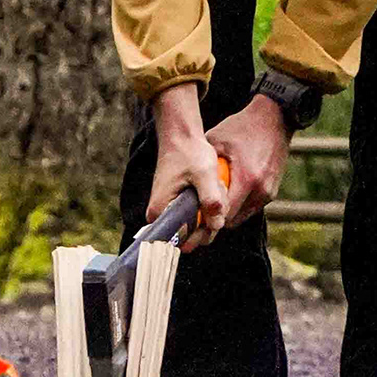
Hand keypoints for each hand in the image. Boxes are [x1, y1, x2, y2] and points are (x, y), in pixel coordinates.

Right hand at [147, 84, 229, 247]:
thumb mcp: (204, 175)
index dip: (203, 230)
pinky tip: (213, 187)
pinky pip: (198, 214)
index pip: (183, 240)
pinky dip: (209, 204)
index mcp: (160, 212)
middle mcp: (161, 215)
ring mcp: (170, 210)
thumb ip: (211, 200)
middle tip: (216, 191)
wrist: (181, 135)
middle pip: (193, 235)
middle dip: (211, 218)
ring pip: (198, 224)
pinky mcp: (178, 205)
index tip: (212, 207)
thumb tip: (216, 225)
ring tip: (215, 186)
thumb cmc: (189, 152)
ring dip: (212, 209)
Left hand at [204, 95, 291, 231]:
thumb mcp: (216, 139)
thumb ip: (203, 163)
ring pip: (244, 216)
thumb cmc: (242, 127)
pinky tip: (231, 191)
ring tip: (217, 198)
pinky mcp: (273, 191)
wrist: (274, 118)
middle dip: (217, 216)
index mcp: (246, 178)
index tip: (195, 212)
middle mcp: (260, 190)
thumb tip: (184, 180)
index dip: (207, 216)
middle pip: (233, 220)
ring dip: (230, 212)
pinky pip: (253, 207)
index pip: (224, 214)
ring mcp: (269, 192)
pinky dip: (241, 204)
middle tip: (202, 207)